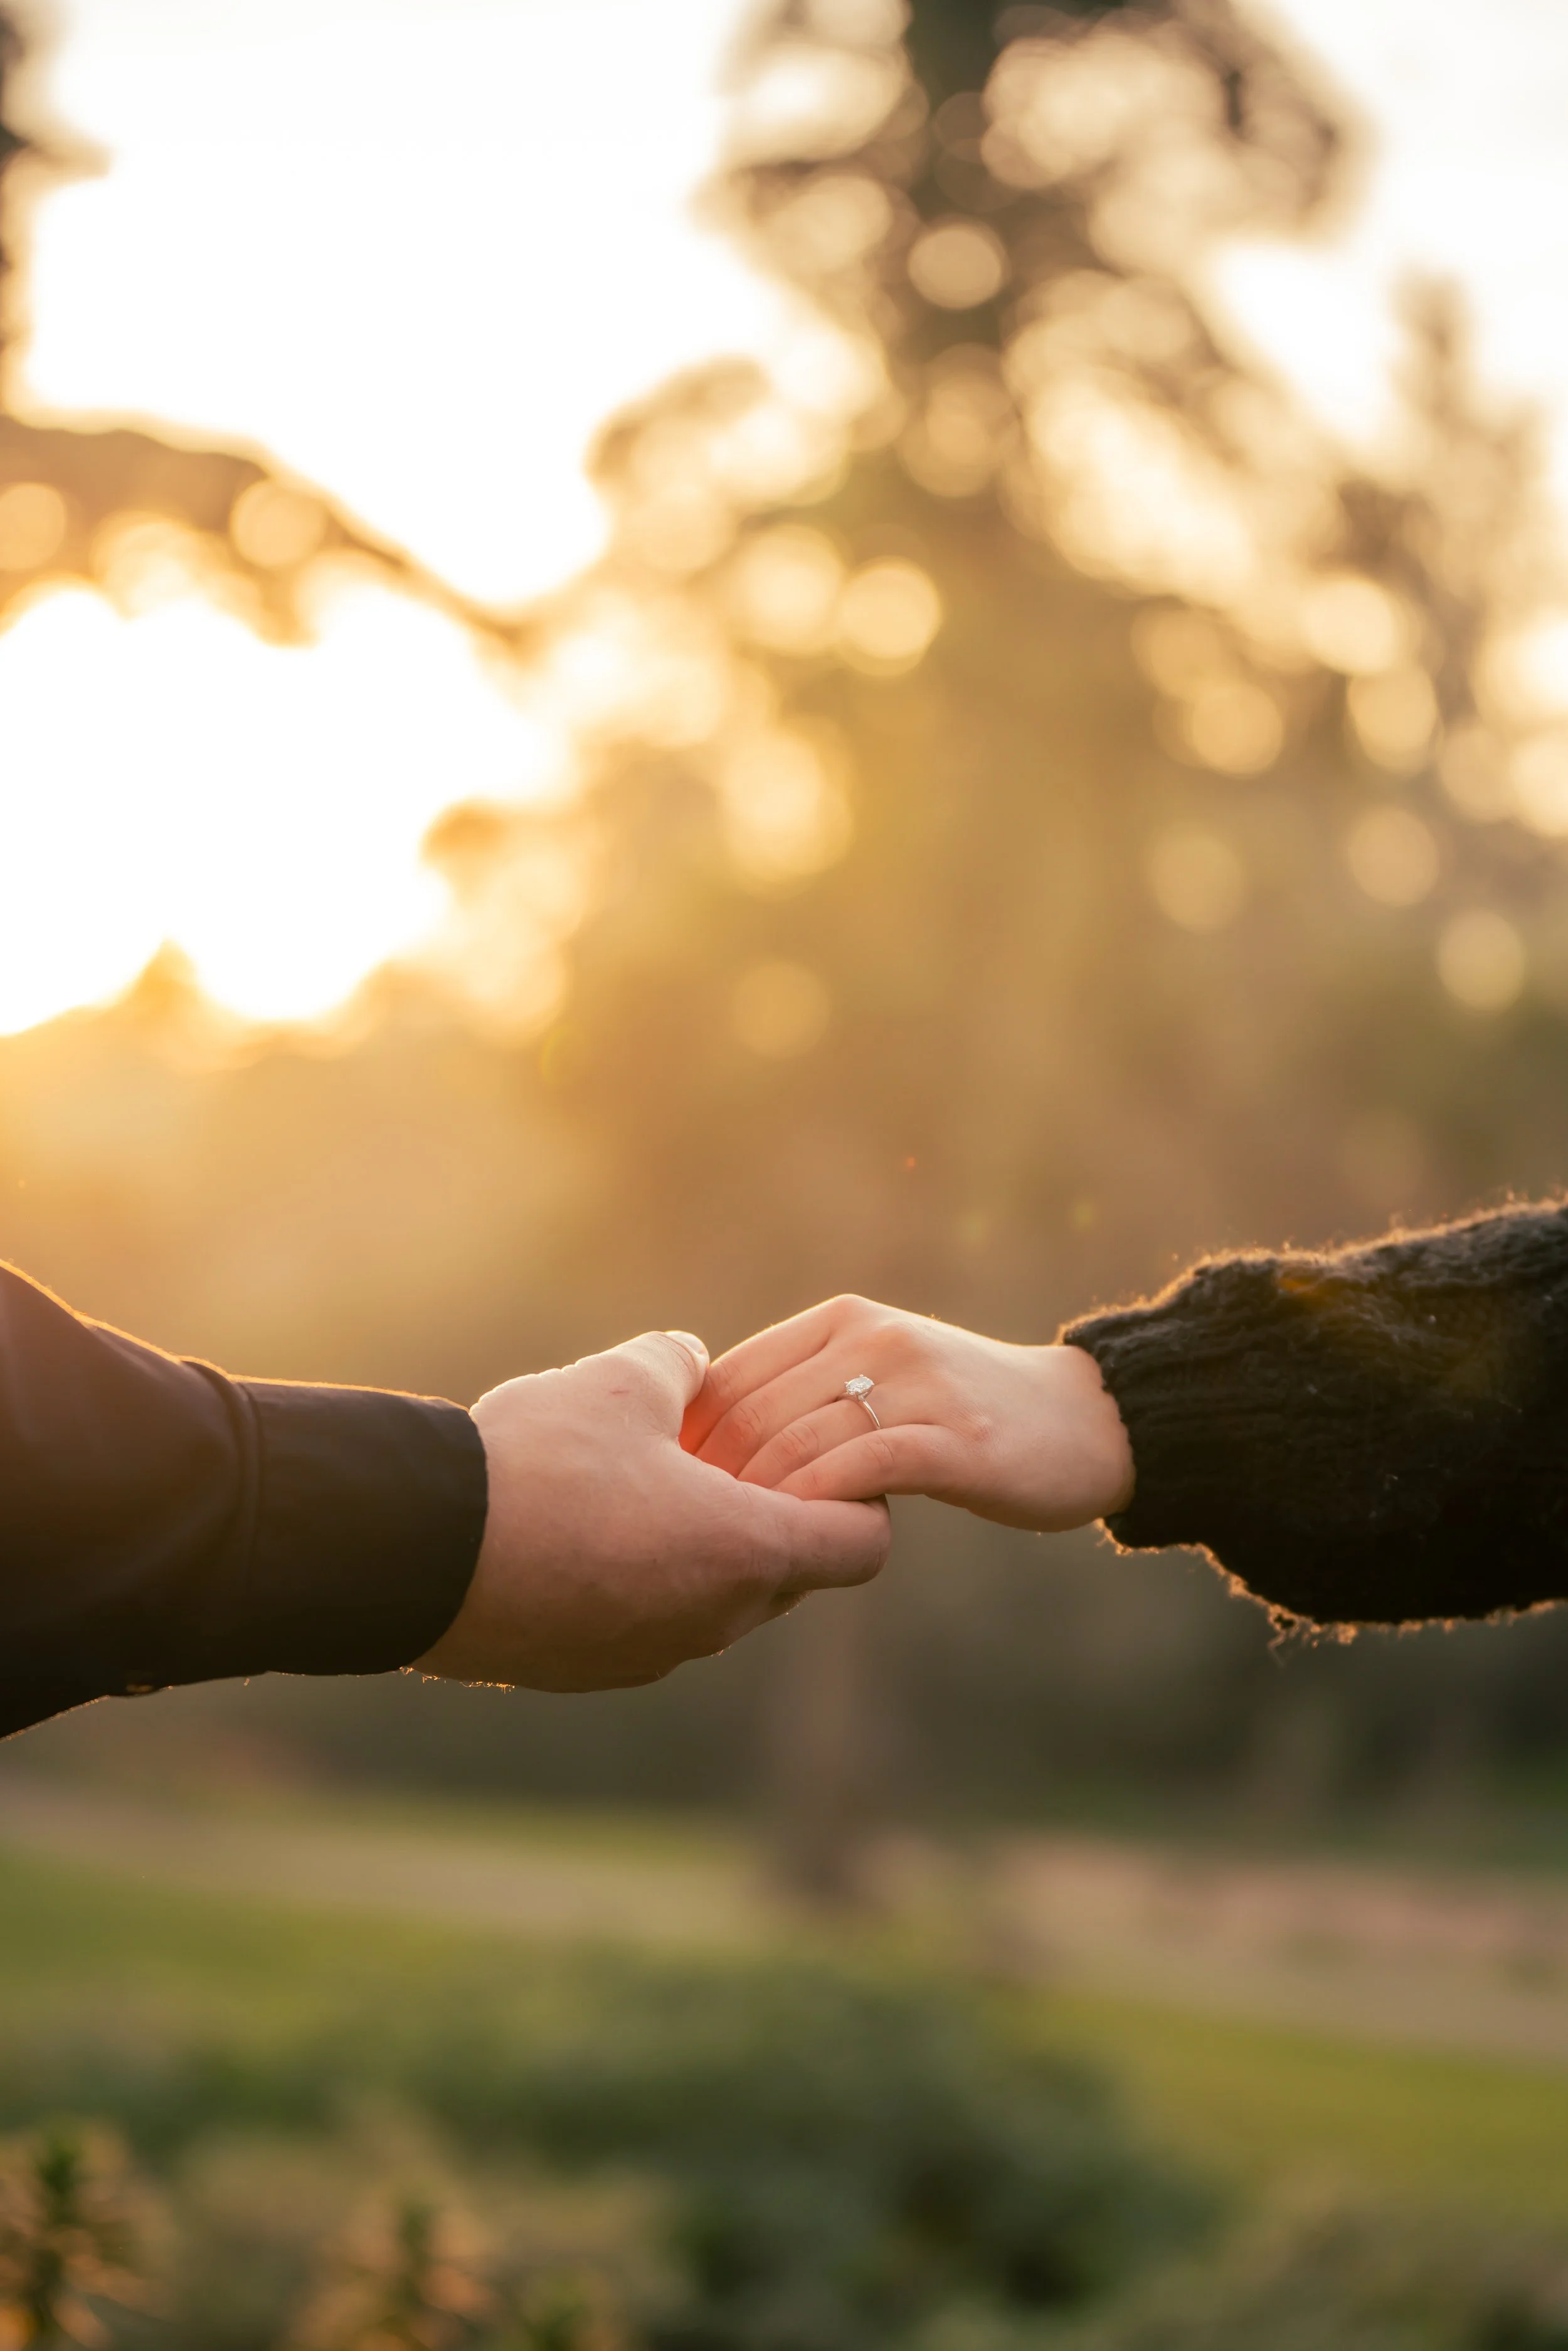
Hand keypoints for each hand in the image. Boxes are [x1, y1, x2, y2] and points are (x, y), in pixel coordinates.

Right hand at [416, 1330, 889, 1691]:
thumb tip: (692, 1359)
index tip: (807, 1452)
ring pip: (716, 1600)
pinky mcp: (591, 1670)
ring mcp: (652, 1654)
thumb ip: (678, 1365)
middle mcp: (714, 1621)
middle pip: (791, 1574)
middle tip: (722, 1454)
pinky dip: (644, 1577)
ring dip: (702, 1545)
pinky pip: (650, 1621)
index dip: (854, 1494)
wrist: (417, 1553)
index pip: (861, 1545)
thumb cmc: (536, 1463)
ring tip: (644, 1480)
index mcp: (745, 1553)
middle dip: (772, 1513)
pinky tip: (585, 1522)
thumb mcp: (619, 1382)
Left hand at [683, 1296, 1133, 1534]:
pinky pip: (862, 1468)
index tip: (664, 1500)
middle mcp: (873, 1339)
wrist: (1086, 1421)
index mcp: (842, 1320)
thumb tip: (704, 1450)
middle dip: (709, 1483)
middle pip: (754, 1414)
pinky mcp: (955, 1437)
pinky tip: (798, 1540)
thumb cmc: (967, 1413)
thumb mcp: (881, 1378)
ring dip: (755, 1506)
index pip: (731, 1376)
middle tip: (686, 1542)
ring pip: (798, 1443)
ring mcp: (916, 1384)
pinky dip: (818, 1505)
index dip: (687, 1443)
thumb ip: (806, 1394)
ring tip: (734, 1555)